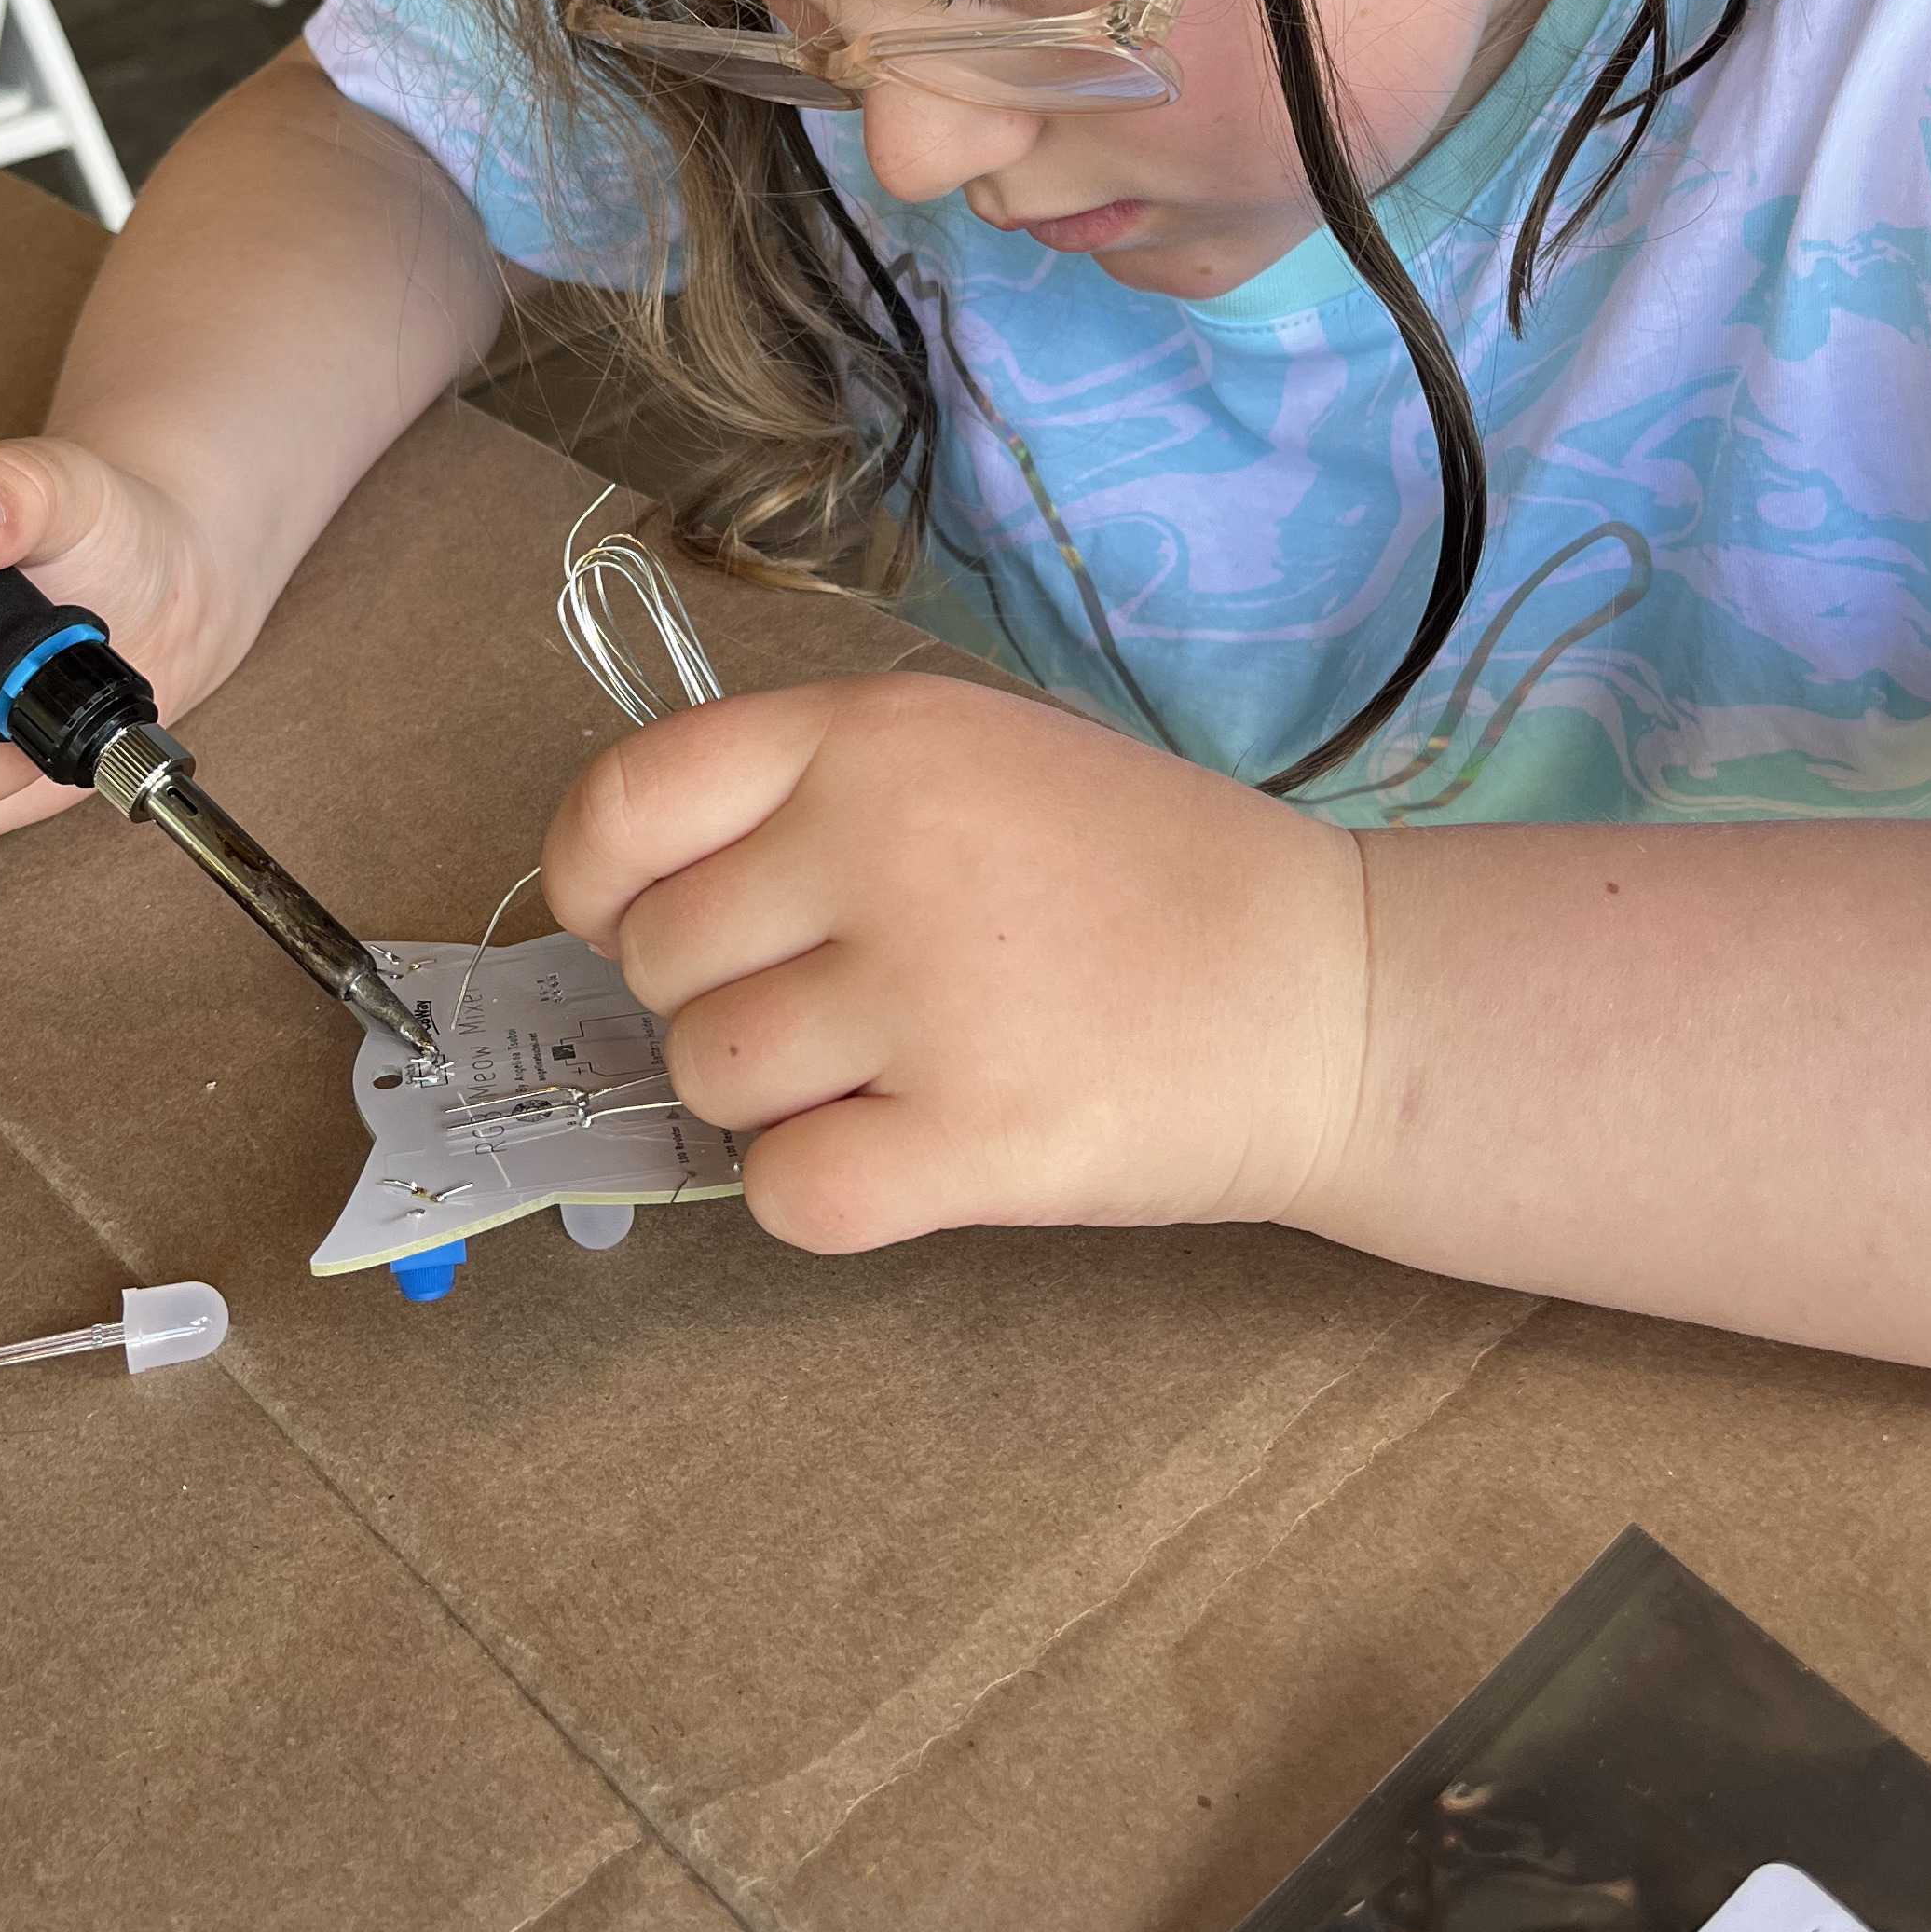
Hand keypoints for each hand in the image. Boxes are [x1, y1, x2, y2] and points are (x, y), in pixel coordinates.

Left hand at [543, 672, 1367, 1253]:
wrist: (1333, 991)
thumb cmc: (1142, 874)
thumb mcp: (978, 756)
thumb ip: (817, 795)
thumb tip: (636, 891)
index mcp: (873, 736)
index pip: (626, 803)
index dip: (597, 880)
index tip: (630, 919)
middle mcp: (881, 847)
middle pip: (658, 964)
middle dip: (719, 998)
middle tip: (841, 1003)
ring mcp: (927, 997)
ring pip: (709, 1081)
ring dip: (776, 1098)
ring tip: (899, 1066)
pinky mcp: (975, 1140)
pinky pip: (785, 1195)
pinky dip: (822, 1193)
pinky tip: (910, 1150)